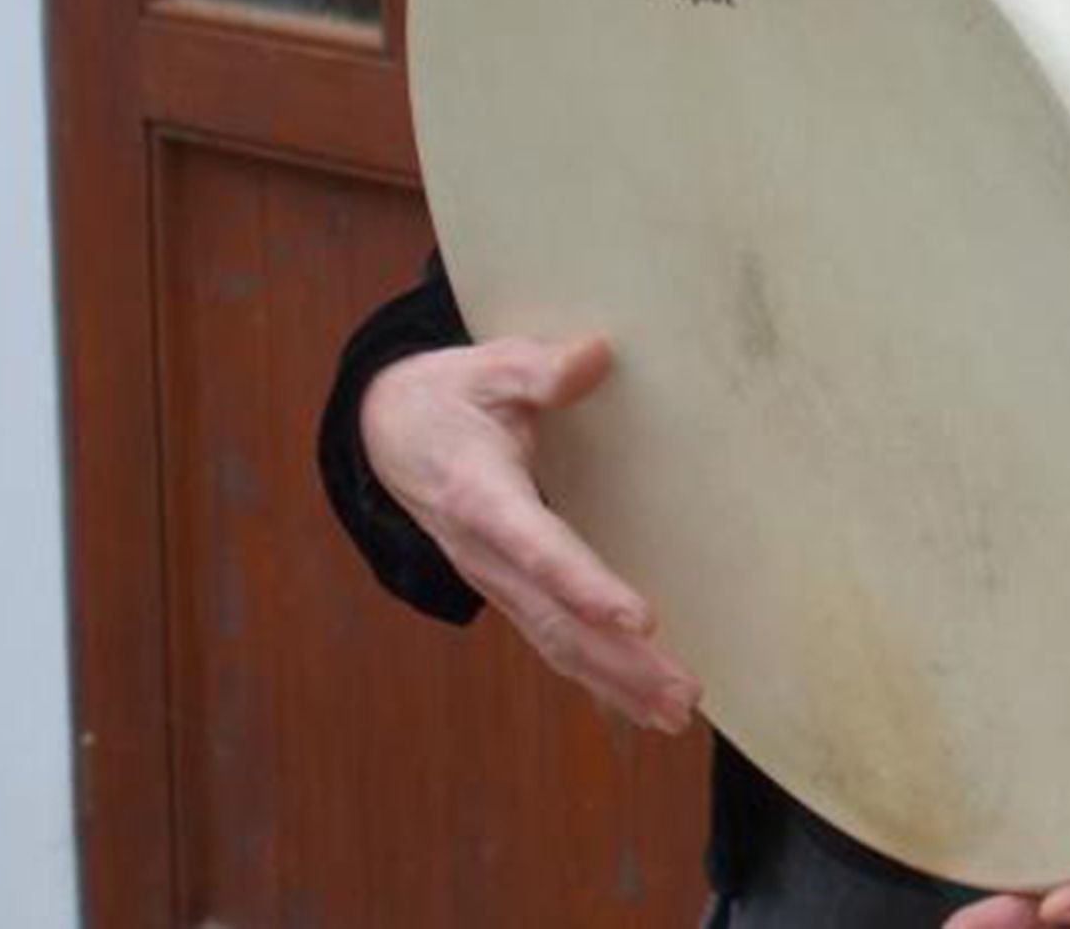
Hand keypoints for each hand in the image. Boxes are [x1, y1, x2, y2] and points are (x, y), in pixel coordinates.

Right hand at [358, 334, 697, 732]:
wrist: (385, 432)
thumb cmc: (448, 396)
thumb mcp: (484, 368)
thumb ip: (537, 370)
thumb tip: (594, 355)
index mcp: (481, 497)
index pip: (538, 548)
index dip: (586, 586)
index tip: (641, 619)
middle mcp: (485, 554)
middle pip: (556, 619)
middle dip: (620, 661)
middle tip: (685, 692)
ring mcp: (495, 580)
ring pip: (557, 642)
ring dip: (618, 681)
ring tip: (679, 713)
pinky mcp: (508, 588)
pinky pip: (553, 639)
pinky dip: (597, 677)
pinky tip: (642, 706)